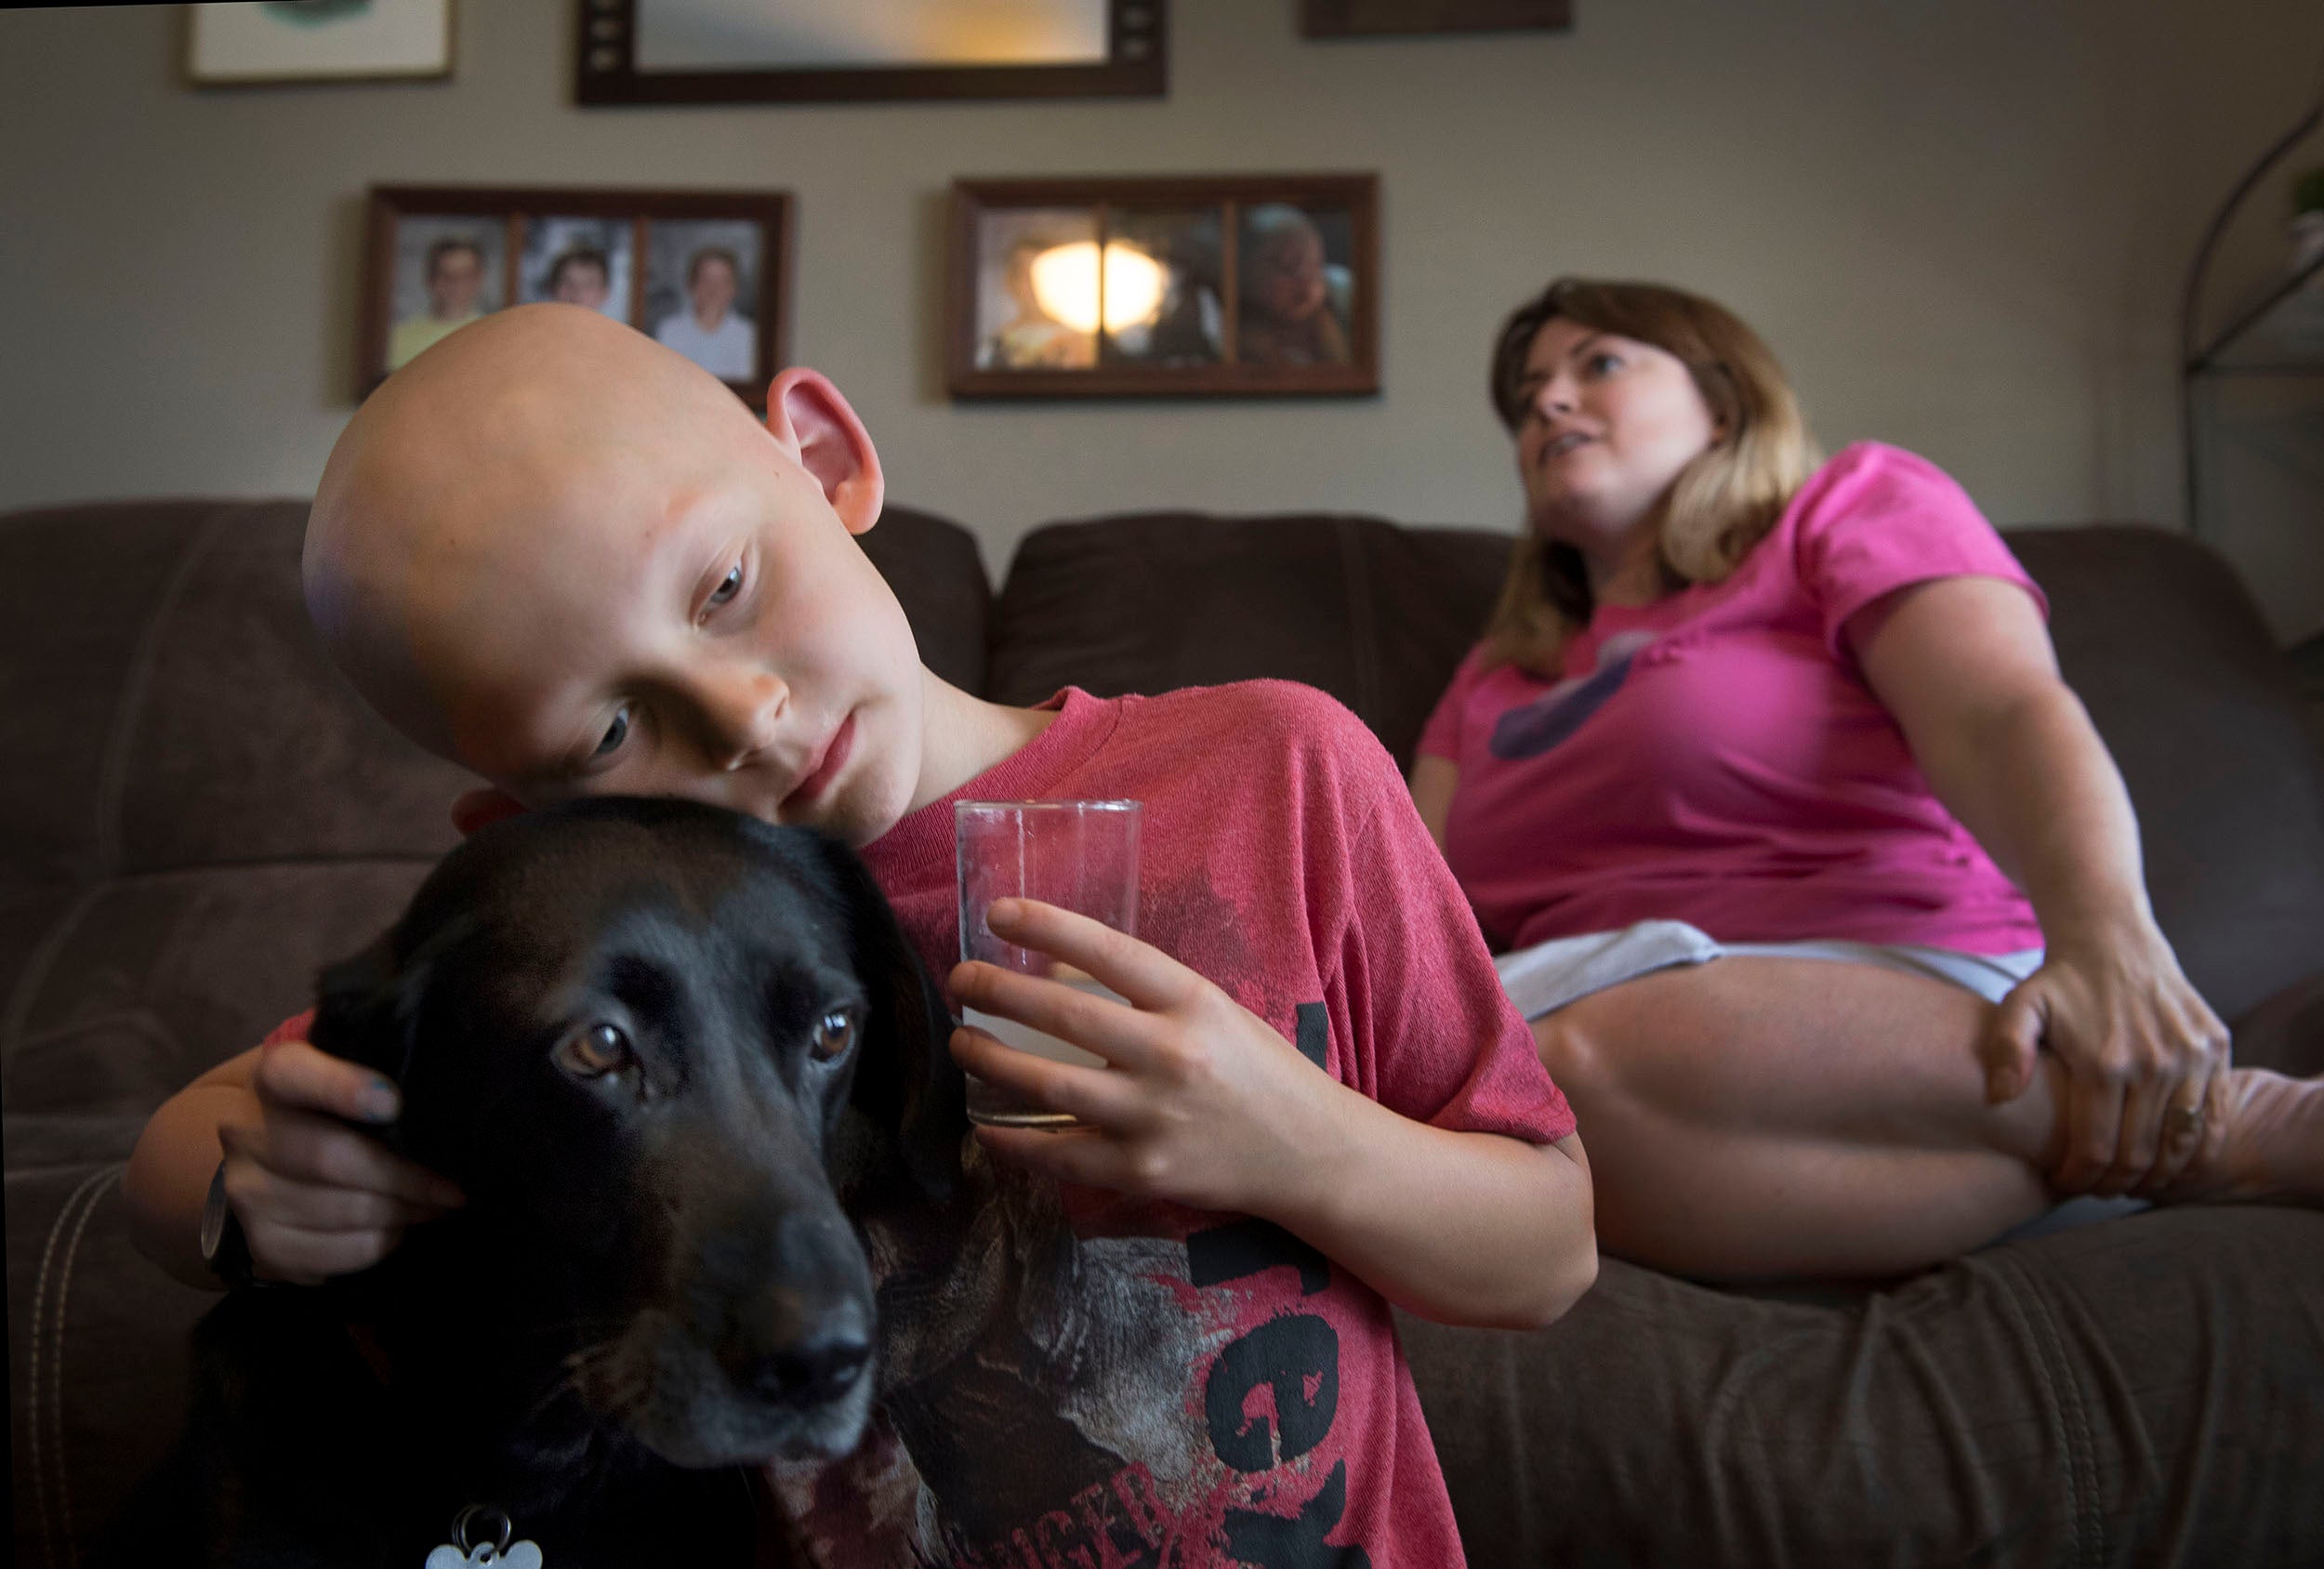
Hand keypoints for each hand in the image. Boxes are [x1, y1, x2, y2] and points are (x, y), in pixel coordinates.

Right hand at [213, 1039, 464, 1284]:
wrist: (267, 1152)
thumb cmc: (330, 1106)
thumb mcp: (344, 1069)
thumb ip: (379, 1065)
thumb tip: (437, 1088)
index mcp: (274, 1076)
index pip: (296, 1073)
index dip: (342, 1087)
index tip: (392, 1104)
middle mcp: (246, 1131)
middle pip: (328, 1158)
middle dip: (403, 1179)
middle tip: (449, 1191)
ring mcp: (246, 1191)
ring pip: (337, 1212)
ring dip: (399, 1215)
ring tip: (431, 1209)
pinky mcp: (259, 1242)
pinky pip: (329, 1255)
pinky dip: (375, 1246)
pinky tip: (395, 1230)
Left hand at [946, 898, 1338, 1215]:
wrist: (1308, 1152)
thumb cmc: (1256, 1069)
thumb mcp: (1212, 1010)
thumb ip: (1143, 993)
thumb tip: (1053, 968)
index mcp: (1194, 1003)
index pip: (1110, 953)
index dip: (1048, 926)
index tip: (999, 913)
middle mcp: (1172, 1056)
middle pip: (1065, 1017)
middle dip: (998, 992)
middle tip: (961, 979)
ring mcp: (1154, 1118)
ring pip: (1048, 1086)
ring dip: (991, 1060)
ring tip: (963, 1042)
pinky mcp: (1142, 1171)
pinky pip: (1058, 1155)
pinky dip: (1013, 1142)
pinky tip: (985, 1125)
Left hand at [1979, 919, 2230, 1195]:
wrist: (2113, 942)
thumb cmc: (2059, 983)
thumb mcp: (2019, 1006)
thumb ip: (2005, 1050)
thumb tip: (1998, 1097)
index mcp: (2104, 1062)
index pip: (2095, 1148)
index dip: (2079, 1177)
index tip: (2064, 1183)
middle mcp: (2154, 1063)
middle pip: (2138, 1154)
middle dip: (2114, 1182)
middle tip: (2096, 1188)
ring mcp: (2191, 1057)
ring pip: (2180, 1144)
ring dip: (2156, 1173)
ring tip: (2130, 1180)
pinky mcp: (2215, 1048)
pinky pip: (2212, 1117)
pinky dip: (2194, 1149)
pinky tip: (2168, 1159)